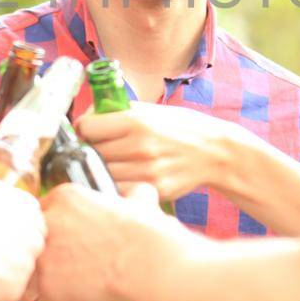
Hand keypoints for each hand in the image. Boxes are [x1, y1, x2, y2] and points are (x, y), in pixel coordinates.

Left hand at [34, 183, 168, 300]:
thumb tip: (139, 195)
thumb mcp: (141, 202)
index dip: (59, 232)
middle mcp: (48, 222)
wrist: (151, 264)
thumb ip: (131, 196)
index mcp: (65, 197)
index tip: (75, 245)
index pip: (45, 214)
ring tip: (80, 291)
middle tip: (77, 269)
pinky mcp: (48, 287)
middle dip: (53, 257)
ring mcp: (44, 255)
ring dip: (53, 283)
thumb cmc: (151, 234)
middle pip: (36, 243)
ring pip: (36, 273)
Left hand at [75, 102, 240, 202]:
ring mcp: (147, 171)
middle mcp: (140, 146)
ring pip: (102, 174)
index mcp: (137, 121)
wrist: (215, 152)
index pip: (87, 128)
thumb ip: (119, 113)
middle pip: (92, 153)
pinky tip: (128, 177)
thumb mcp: (152, 110)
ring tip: (116, 163)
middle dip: (92, 150)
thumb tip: (84, 121)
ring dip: (103, 170)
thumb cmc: (181, 129)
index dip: (84, 130)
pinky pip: (120, 190)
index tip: (89, 132)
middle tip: (101, 149)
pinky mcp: (154, 190)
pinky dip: (118, 185)